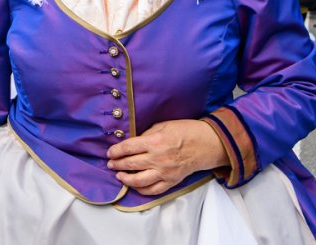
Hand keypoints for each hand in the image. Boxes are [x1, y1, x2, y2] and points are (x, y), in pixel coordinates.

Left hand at [106, 119, 226, 196]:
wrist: (206, 144)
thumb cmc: (185, 131)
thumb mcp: (163, 125)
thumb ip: (146, 135)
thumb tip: (132, 143)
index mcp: (155, 142)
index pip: (128, 148)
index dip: (116, 151)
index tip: (110, 152)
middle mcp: (158, 159)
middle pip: (130, 164)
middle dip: (117, 164)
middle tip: (110, 164)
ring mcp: (164, 172)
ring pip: (139, 181)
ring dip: (125, 179)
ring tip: (119, 176)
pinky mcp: (171, 181)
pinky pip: (153, 190)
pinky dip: (141, 190)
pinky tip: (134, 185)